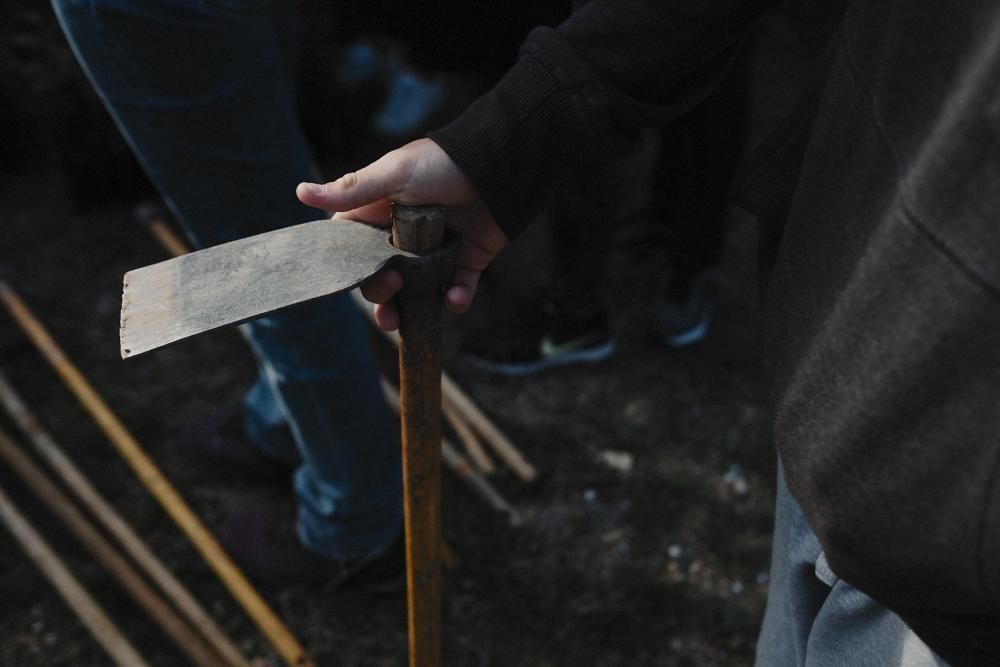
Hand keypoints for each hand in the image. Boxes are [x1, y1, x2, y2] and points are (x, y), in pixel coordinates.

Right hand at [297, 138, 506, 330]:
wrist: (500, 167)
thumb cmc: (441, 165)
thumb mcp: (392, 175)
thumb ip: (351, 192)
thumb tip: (300, 193)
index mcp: (381, 213)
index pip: (354, 248)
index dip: (351, 267)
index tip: (353, 279)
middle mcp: (406, 234)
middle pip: (383, 276)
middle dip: (381, 294)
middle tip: (391, 292)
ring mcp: (437, 249)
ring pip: (417, 291)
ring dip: (411, 309)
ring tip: (408, 320)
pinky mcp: (467, 260)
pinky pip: (457, 289)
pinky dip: (455, 298)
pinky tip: (454, 299)